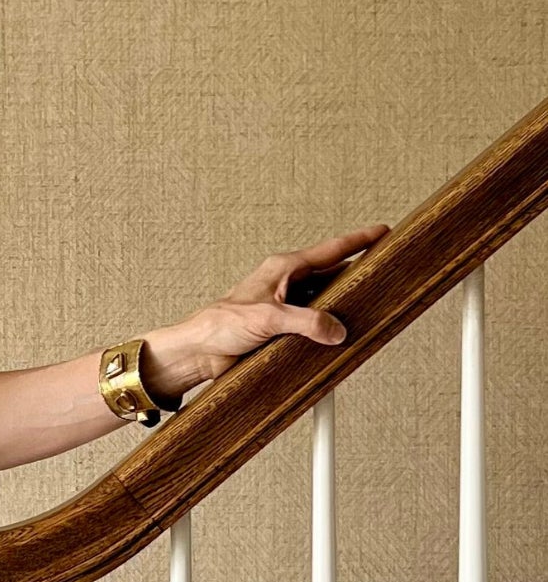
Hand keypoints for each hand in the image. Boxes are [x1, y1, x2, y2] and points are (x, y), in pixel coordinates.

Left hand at [142, 223, 392, 397]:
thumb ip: (306, 322)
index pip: (330, 250)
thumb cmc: (221, 324)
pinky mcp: (280, 328)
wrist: (198, 351)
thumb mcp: (268, 318)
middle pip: (331, 275)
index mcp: (283, 269)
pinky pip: (312, 322)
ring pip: (323, 301)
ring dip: (341, 306)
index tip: (383, 231)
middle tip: (384, 272)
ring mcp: (284, 305)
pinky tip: (338, 335)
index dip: (358, 240)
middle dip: (356, 275)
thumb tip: (336, 330)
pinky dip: (326, 327)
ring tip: (368, 307)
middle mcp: (286, 283)